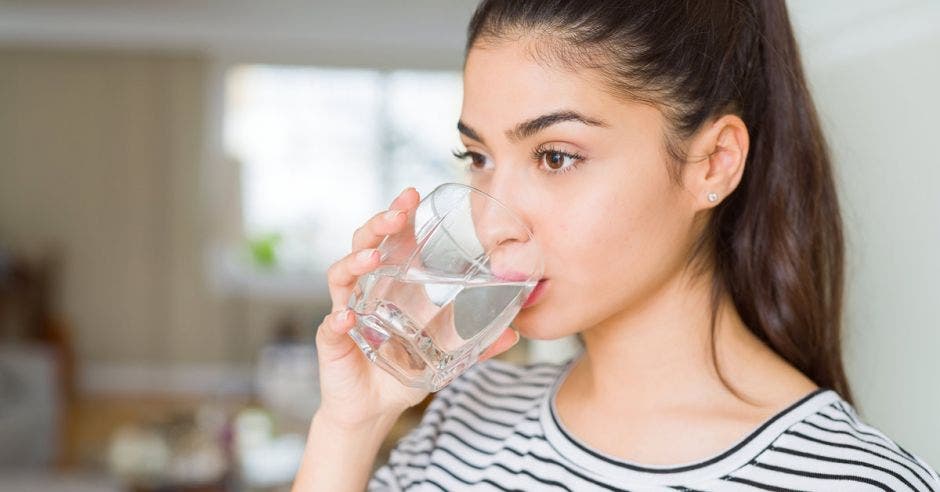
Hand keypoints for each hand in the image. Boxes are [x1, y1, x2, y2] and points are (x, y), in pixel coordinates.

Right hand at [314, 187, 520, 428]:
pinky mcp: (333, 343)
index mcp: (389, 285)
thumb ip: (477, 344)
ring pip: (341, 277)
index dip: (398, 216)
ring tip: (373, 258)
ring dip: (355, 263)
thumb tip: (515, 334)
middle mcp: (363, 292)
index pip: (390, 241)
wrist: (372, 410)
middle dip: (378, 225)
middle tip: (397, 213)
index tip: (412, 195)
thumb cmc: (402, 371)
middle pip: (363, 246)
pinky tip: (347, 319)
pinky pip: (330, 327)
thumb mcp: (445, 357)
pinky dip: (337, 321)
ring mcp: (346, 313)